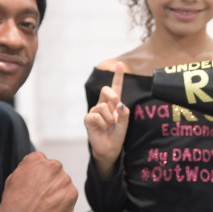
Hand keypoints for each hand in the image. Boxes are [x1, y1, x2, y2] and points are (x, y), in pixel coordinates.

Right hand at [0, 152, 77, 211]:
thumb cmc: (13, 201)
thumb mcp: (13, 177)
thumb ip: (27, 168)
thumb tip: (36, 169)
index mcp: (37, 158)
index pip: (42, 162)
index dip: (37, 174)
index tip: (33, 184)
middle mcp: (53, 165)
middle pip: (54, 171)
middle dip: (49, 181)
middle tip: (39, 195)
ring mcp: (65, 179)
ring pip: (62, 183)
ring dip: (56, 191)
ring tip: (44, 204)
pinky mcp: (72, 193)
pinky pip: (69, 195)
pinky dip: (63, 201)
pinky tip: (51, 208)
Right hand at [85, 62, 128, 179]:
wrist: (109, 148)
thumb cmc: (117, 134)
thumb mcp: (124, 123)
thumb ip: (124, 113)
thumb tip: (119, 104)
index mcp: (113, 103)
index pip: (115, 87)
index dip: (118, 75)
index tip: (119, 63)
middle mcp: (103, 104)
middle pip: (106, 90)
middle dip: (112, 97)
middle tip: (116, 109)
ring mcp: (94, 111)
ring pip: (103, 106)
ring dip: (109, 118)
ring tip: (109, 126)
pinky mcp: (88, 119)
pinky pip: (96, 116)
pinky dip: (103, 124)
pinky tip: (102, 129)